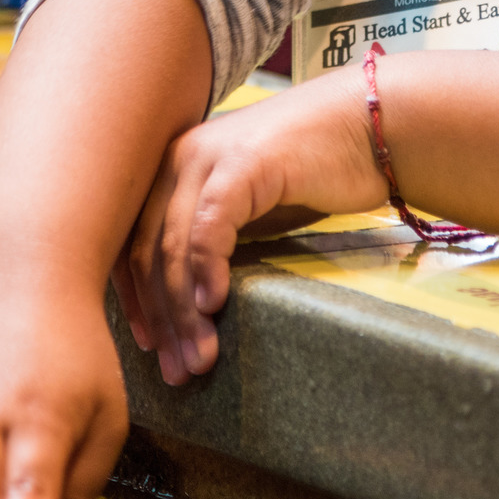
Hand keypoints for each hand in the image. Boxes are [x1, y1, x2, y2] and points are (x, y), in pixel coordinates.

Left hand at [115, 77, 385, 385]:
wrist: (368, 127)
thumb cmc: (312, 172)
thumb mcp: (249, 211)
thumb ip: (213, 241)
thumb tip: (185, 307)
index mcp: (169, 168)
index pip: (131, 243)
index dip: (133, 300)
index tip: (148, 348)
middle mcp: (177, 157)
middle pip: (146, 251)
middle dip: (159, 319)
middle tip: (175, 372)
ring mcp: (206, 156)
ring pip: (173, 247)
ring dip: (184, 312)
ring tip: (199, 358)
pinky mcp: (242, 164)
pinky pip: (209, 227)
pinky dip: (205, 272)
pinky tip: (213, 308)